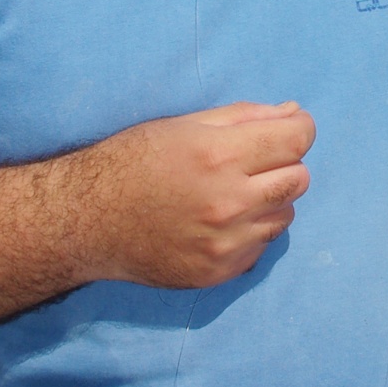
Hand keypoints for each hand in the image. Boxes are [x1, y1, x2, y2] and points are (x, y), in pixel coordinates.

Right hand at [73, 101, 316, 287]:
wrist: (88, 221)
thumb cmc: (134, 160)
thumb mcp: (186, 124)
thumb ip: (246, 117)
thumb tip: (295, 114)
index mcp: (219, 156)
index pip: (298, 139)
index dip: (299, 128)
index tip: (288, 129)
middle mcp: (228, 202)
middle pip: (299, 178)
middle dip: (285, 163)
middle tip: (253, 162)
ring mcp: (224, 243)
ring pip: (285, 214)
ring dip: (269, 200)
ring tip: (231, 192)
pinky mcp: (217, 273)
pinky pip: (262, 246)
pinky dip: (251, 231)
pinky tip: (218, 221)